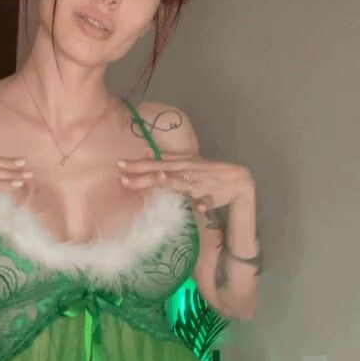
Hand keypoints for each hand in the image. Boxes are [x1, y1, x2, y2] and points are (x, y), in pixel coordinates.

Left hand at [116, 149, 254, 212]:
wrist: (240, 181)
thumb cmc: (209, 176)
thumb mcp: (188, 166)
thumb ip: (169, 160)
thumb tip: (147, 152)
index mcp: (182, 165)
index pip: (157, 164)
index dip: (138, 165)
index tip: (119, 165)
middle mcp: (190, 172)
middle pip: (165, 173)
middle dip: (145, 174)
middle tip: (124, 177)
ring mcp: (203, 183)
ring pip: (186, 183)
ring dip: (174, 181)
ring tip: (160, 179)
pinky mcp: (216, 195)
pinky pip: (209, 201)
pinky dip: (204, 204)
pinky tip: (199, 208)